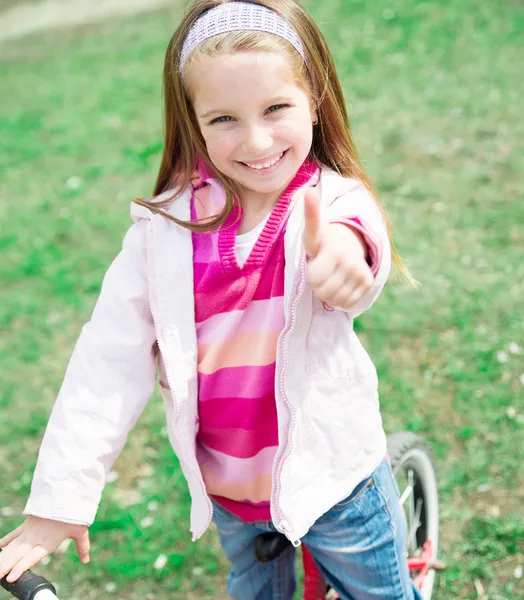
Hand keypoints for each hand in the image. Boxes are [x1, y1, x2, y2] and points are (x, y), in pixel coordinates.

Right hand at [0, 516, 89, 582]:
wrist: (65, 492)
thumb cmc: (74, 512)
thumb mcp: (81, 530)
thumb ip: (82, 546)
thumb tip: (86, 560)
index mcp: (48, 542)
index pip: (32, 558)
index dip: (21, 568)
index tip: (10, 578)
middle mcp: (36, 538)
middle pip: (17, 554)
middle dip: (5, 566)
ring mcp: (29, 531)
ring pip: (12, 546)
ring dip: (2, 557)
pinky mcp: (27, 524)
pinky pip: (13, 535)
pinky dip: (4, 542)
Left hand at [303, 188, 373, 309]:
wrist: (349, 243)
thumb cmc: (323, 241)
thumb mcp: (313, 230)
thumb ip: (310, 215)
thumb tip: (309, 191)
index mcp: (333, 249)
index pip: (314, 277)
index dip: (311, 273)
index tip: (315, 260)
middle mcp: (350, 261)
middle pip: (321, 291)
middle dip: (316, 285)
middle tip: (320, 271)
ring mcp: (360, 272)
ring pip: (333, 299)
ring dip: (327, 293)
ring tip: (329, 277)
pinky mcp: (367, 283)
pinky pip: (345, 303)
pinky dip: (339, 299)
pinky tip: (339, 284)